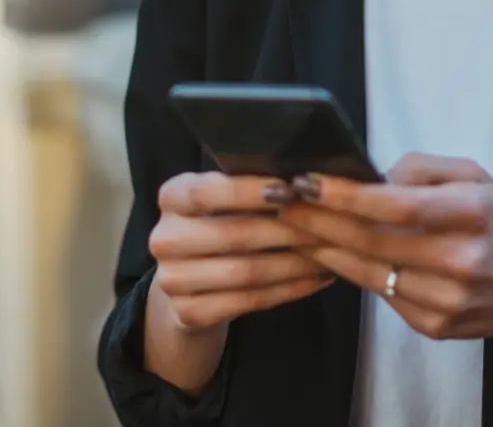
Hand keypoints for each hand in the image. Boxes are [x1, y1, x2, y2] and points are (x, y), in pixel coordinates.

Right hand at [147, 171, 334, 333]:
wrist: (189, 282)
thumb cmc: (218, 225)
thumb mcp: (222, 199)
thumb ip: (249, 186)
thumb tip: (302, 179)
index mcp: (170, 198)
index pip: (205, 192)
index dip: (248, 191)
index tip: (291, 189)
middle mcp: (164, 238)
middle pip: (232, 235)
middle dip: (287, 230)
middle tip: (327, 226)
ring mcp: (172, 280)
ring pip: (246, 272)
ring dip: (295, 263)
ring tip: (328, 254)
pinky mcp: (189, 313)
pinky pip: (250, 301)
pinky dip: (289, 290)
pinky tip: (315, 279)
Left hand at [279, 153, 492, 341]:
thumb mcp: (473, 176)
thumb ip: (422, 168)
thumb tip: (370, 177)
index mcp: (475, 214)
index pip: (398, 206)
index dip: (347, 195)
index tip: (308, 182)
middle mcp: (463, 261)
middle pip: (374, 241)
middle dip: (320, 219)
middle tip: (282, 202)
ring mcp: (448, 300)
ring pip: (369, 272)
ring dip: (323, 248)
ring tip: (293, 227)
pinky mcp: (436, 326)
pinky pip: (380, 295)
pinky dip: (349, 272)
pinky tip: (327, 253)